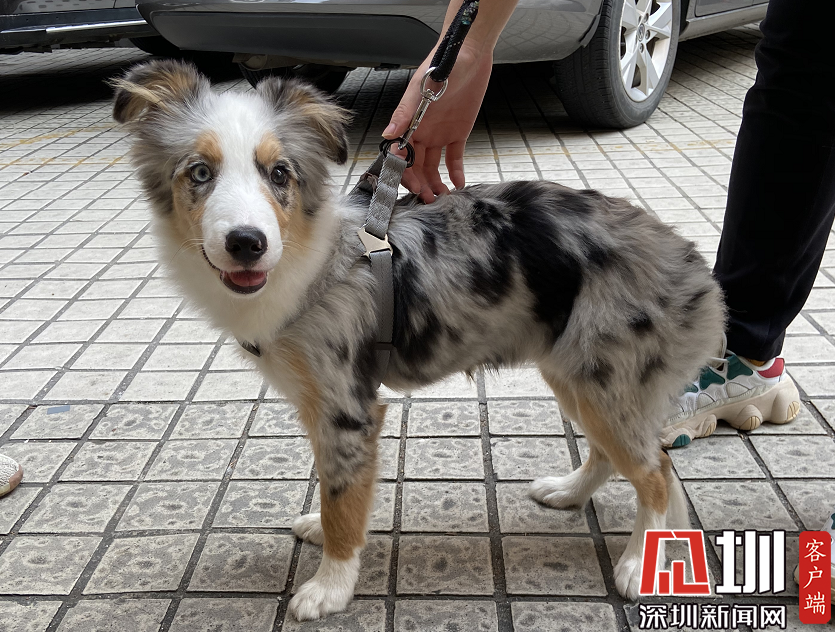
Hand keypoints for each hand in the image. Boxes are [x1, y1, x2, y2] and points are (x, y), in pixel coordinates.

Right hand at [383, 41, 492, 202]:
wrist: (470, 53)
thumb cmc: (443, 63)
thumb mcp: (423, 86)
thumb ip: (406, 111)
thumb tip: (388, 134)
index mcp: (409, 121)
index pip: (400, 153)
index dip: (403, 171)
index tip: (411, 185)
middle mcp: (421, 131)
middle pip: (415, 164)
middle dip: (419, 183)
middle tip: (427, 198)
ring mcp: (439, 134)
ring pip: (433, 165)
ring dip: (435, 182)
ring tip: (442, 197)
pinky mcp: (458, 133)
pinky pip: (454, 158)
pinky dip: (456, 172)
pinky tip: (458, 183)